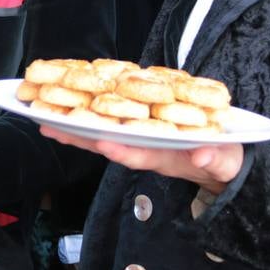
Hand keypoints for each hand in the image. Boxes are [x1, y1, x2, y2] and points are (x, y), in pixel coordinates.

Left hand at [38, 125, 242, 193]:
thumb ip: (216, 160)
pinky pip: (108, 123)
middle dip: (80, 137)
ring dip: (74, 128)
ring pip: (102, 134)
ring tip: (46, 119)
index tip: (104, 144)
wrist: (217, 159)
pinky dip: (87, 116)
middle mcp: (145, 150)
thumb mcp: (223, 162)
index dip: (122, 151)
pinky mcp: (136, 131)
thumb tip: (205, 156)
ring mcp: (138, 142)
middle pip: (108, 144)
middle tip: (52, 128)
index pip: (140, 156)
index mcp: (166, 158)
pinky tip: (66, 107)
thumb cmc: (219, 159)